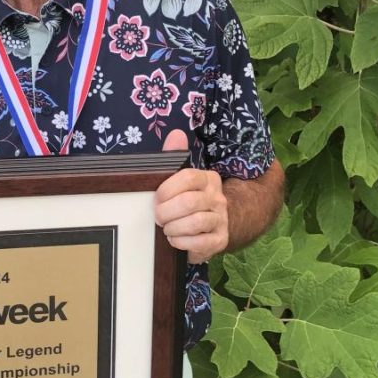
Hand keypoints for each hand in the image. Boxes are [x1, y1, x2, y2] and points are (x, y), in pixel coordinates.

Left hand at [154, 129, 228, 263]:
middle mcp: (218, 197)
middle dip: (166, 213)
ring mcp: (221, 219)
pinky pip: (200, 243)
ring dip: (173, 228)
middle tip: (158, 218)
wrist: (214, 226)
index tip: (156, 199)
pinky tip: (175, 240)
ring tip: (167, 229)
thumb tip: (176, 133)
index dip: (166, 190)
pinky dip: (181, 243)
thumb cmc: (189, 200)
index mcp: (207, 178)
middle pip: (189, 203)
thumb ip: (175, 156)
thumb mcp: (181, 179)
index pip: (188, 178)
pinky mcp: (220, 240)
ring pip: (195, 223)